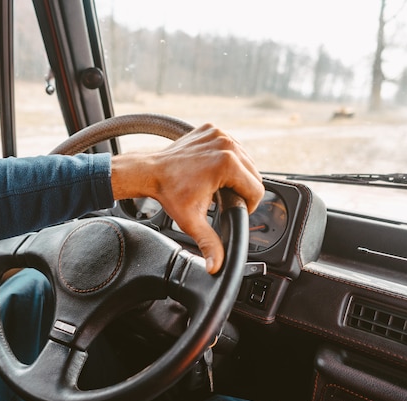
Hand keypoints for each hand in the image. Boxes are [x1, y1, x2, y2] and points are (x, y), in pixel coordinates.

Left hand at [111, 123, 263, 273]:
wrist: (150, 171)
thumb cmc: (169, 193)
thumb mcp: (192, 221)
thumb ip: (209, 243)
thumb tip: (215, 266)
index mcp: (227, 163)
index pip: (257, 189)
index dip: (248, 205)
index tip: (232, 209)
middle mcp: (226, 144)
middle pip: (254, 173)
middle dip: (243, 189)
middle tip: (224, 199)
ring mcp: (219, 133)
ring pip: (245, 159)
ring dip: (237, 174)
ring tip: (218, 186)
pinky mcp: (212, 128)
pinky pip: (231, 146)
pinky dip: (227, 158)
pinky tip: (212, 170)